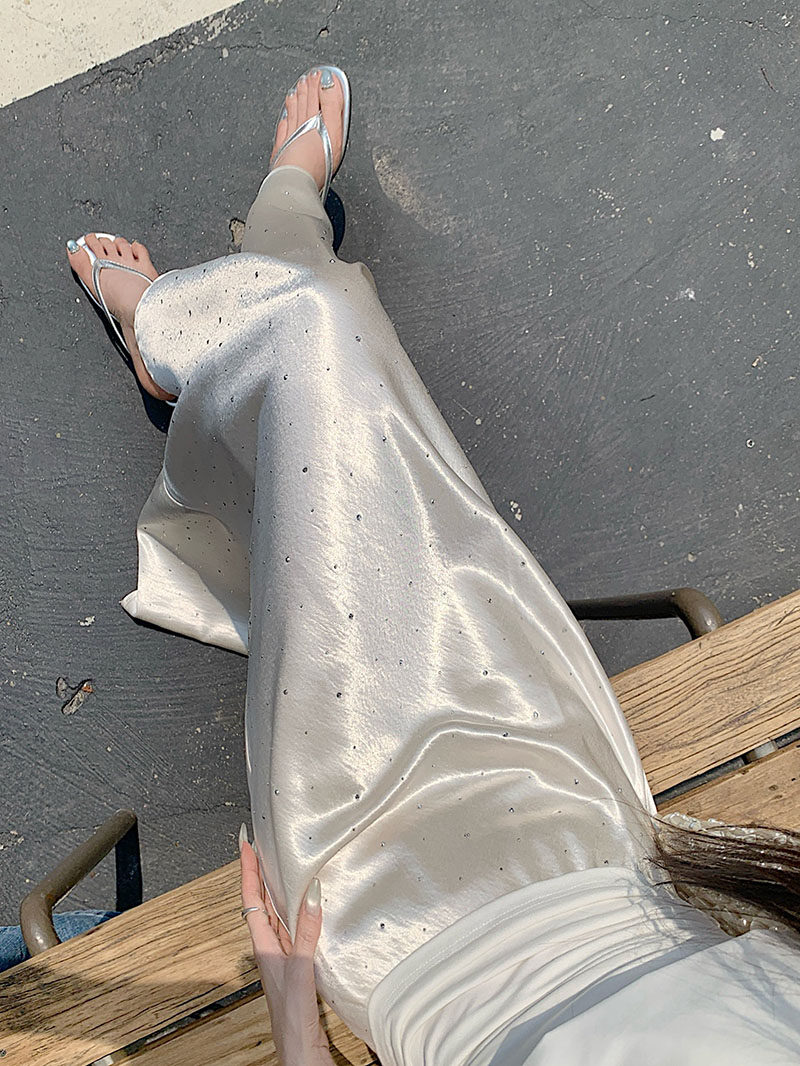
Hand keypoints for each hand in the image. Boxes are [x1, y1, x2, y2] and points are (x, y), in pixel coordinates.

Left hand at [239, 825, 334, 1065]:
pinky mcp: (298, 968)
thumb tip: (310, 892)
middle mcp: (270, 950)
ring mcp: (283, 959)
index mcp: (263, 947)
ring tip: (277, 868)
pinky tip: (305, 911)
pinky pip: (291, 930)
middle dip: (259, 874)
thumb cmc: (292, 1020)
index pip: (251, 899)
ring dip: (275, 891)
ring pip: (275, 916)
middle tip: (259, 847)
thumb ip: (306, 932)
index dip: (247, 870)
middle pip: (260, 904)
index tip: (245, 843)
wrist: (300, 1054)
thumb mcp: (300, 969)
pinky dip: (294, 913)